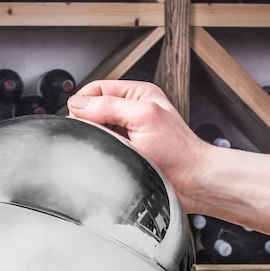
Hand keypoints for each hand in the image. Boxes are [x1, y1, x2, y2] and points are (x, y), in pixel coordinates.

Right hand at [66, 80, 211, 212]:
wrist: (191, 182)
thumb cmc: (178, 150)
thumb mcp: (144, 117)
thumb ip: (110, 106)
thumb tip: (78, 104)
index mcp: (137, 94)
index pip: (96, 89)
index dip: (84, 102)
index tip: (80, 118)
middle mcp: (131, 110)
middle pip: (93, 109)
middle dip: (91, 122)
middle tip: (104, 136)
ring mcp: (127, 132)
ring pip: (97, 130)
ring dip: (98, 139)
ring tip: (114, 148)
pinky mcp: (126, 151)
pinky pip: (103, 147)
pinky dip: (102, 152)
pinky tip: (113, 158)